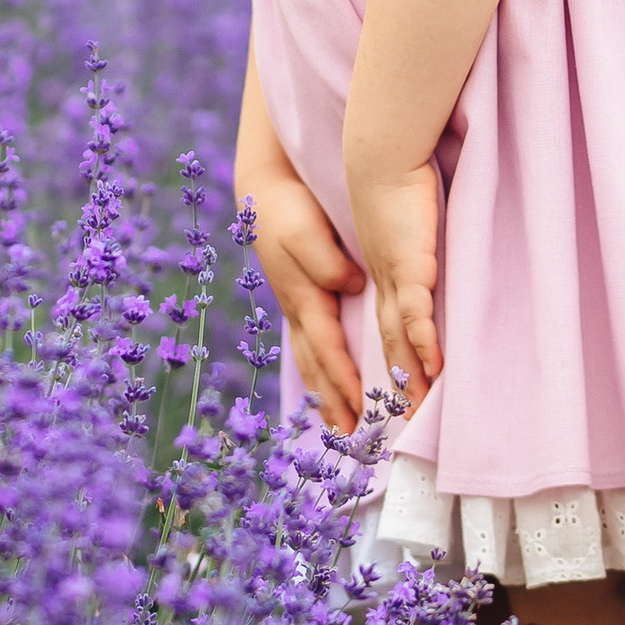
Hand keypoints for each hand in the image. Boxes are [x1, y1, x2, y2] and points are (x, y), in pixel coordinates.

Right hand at [247, 166, 366, 435]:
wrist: (264, 186)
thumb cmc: (287, 208)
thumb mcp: (306, 232)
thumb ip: (327, 263)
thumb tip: (349, 287)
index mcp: (303, 297)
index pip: (327, 350)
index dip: (344, 382)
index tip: (359, 412)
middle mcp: (298, 308)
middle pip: (316, 366)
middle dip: (333, 402)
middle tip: (350, 439)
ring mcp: (296, 304)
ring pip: (310, 358)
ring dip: (324, 392)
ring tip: (337, 423)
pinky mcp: (299, 295)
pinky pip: (310, 342)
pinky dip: (319, 368)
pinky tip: (325, 378)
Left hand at [348, 160, 442, 407]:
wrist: (380, 154)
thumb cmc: (393, 181)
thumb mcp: (398, 223)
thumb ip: (410, 248)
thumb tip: (417, 263)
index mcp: (379, 272)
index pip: (383, 326)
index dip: (387, 360)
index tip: (387, 395)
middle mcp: (382, 282)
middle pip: (389, 343)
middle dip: (393, 385)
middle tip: (398, 423)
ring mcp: (394, 276)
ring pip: (401, 337)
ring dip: (409, 375)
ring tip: (416, 411)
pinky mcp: (410, 265)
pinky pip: (419, 312)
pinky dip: (425, 341)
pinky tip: (435, 367)